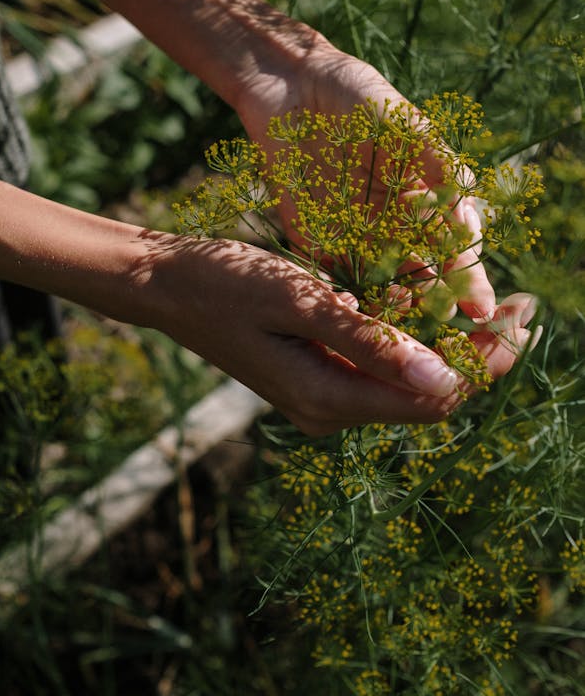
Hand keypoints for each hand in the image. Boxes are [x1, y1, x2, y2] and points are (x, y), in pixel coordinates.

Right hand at [143, 233, 533, 435]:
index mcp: (329, 398)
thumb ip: (371, 342)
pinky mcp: (318, 378)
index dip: (488, 361)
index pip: (435, 395)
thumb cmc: (225, 284)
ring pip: (410, 383)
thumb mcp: (300, 303)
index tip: (528, 318)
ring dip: (452, 348)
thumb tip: (446, 378)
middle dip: (481, 355)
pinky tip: (433, 308)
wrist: (167, 286)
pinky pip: (382, 369)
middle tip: (526, 308)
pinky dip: (415, 342)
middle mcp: (331, 411)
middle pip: (430, 395)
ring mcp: (324, 398)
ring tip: (493, 306)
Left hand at [235, 43, 495, 322]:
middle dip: (434, 304)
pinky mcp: (314, 240)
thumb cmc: (358, 96)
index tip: (480, 307)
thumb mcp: (405, 122)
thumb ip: (437, 162)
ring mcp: (355, 237)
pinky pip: (331, 278)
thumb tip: (466, 209)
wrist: (292, 88)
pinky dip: (344, 300)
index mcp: (426, 201)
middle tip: (443, 322)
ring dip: (392, 308)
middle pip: (422, 277)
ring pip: (380, 286)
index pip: (455, 249)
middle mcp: (394, 226)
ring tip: (402, 323)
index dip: (469, 279)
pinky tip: (355, 315)